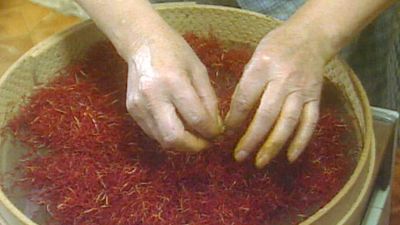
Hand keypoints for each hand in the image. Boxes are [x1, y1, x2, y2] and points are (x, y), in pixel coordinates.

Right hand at [125, 25, 222, 151]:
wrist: (142, 42)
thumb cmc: (175, 51)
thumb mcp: (199, 70)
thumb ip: (208, 100)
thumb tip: (215, 127)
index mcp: (173, 82)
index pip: (196, 119)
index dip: (211, 131)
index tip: (218, 133)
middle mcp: (153, 96)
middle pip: (175, 138)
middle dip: (195, 146)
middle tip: (207, 143)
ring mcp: (139, 106)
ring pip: (162, 140)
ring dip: (182, 144)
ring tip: (195, 136)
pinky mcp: (132, 111)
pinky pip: (154, 133)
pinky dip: (169, 135)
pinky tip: (179, 127)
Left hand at [225, 25, 326, 167]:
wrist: (311, 37)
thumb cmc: (276, 46)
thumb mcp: (255, 57)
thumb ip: (247, 84)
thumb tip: (234, 116)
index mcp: (263, 67)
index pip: (245, 99)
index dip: (234, 119)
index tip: (225, 133)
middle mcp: (284, 79)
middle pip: (266, 115)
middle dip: (251, 139)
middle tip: (239, 156)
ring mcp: (302, 90)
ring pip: (287, 123)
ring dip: (273, 145)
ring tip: (260, 162)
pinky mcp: (315, 97)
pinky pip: (310, 123)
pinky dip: (301, 142)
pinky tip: (290, 157)